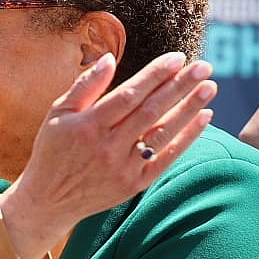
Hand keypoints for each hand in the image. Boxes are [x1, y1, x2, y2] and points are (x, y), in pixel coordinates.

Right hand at [0, 51, 215, 258]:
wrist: (48, 201)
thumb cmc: (53, 150)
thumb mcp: (58, 113)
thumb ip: (85, 85)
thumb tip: (110, 58)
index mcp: (88, 126)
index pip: (129, 94)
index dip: (155, 75)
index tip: (177, 57)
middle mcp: (107, 147)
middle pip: (151, 111)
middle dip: (180, 86)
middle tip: (204, 67)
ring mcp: (122, 167)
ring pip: (163, 133)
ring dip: (189, 109)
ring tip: (210, 87)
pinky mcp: (133, 184)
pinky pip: (165, 158)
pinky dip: (187, 138)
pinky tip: (204, 117)